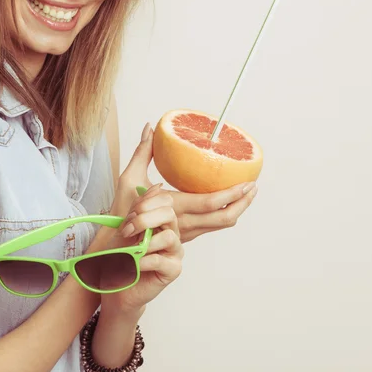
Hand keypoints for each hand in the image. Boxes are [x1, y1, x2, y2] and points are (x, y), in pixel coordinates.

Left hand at [100, 183, 183, 315]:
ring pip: (169, 236)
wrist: (116, 286)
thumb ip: (139, 209)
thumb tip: (157, 186)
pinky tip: (134, 265)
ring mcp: (175, 252)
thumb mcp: (127, 228)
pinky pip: (161, 260)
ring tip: (131, 252)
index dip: (145, 204)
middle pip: (169, 213)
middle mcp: (172, 233)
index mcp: (162, 221)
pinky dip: (143, 261)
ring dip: (145, 243)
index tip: (127, 219)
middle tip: (127, 232)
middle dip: (145, 219)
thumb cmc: (120, 257)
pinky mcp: (173, 270)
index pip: (165, 200)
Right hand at [109, 121, 258, 242]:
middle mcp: (184, 224)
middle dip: (243, 204)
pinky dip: (224, 214)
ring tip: (246, 193)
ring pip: (221, 225)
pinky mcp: (187, 236)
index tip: (248, 182)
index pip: (211, 203)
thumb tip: (150, 127)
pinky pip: (212, 226)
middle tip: (253, 187)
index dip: (233, 195)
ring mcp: (187, 233)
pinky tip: (228, 201)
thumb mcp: (129, 178)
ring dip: (237, 210)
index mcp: (173, 208)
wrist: (118, 243)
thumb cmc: (122, 209)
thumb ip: (142, 151)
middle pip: (224, 218)